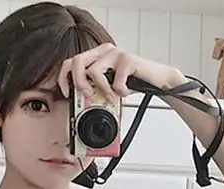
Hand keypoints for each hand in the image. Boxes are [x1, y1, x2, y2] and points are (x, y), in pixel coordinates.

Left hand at [57, 43, 184, 103]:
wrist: (158, 80)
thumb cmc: (134, 83)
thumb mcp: (110, 86)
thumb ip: (95, 88)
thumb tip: (80, 102)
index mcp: (97, 55)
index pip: (71, 61)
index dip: (64, 78)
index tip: (67, 93)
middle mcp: (104, 51)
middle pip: (77, 61)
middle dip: (78, 82)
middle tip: (88, 95)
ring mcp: (116, 53)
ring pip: (94, 72)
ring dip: (103, 91)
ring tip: (113, 96)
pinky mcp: (127, 59)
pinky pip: (115, 81)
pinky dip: (121, 92)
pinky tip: (127, 91)